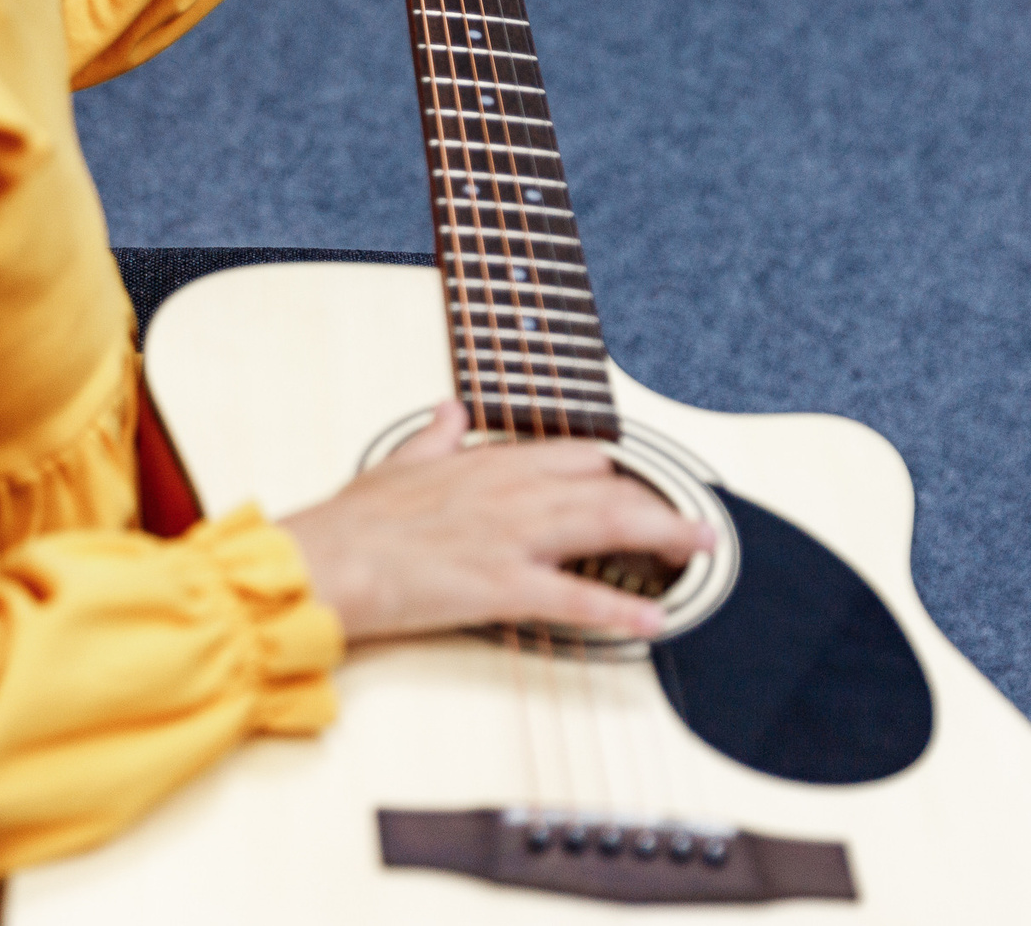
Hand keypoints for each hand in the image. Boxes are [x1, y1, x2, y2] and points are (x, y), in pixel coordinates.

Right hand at [280, 402, 714, 641]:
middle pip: (608, 488)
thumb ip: (435, 438)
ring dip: (665, 537)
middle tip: (697, 525)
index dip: (617, 474)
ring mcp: (512, 537)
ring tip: (703, 552)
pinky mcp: (503, 586)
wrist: (327, 561)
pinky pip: (576, 599)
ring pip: (607, 527)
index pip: (576, 456)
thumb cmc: (356, 521)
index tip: (640, 487)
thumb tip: (452, 411)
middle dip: (660, 504)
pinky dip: (622, 611)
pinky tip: (657, 620)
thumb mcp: (398, 463)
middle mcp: (512, 492)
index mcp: (489, 463)